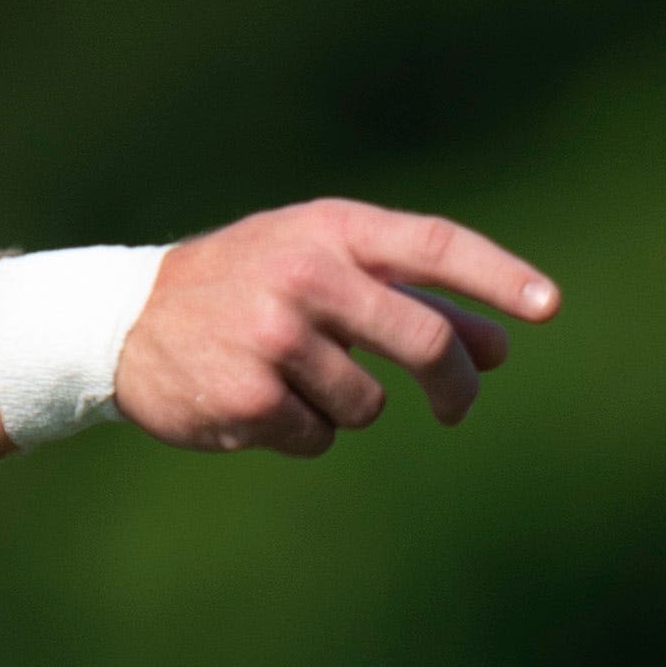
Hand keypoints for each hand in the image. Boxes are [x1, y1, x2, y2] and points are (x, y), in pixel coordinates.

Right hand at [116, 202, 559, 455]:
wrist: (117, 321)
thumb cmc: (241, 286)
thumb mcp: (317, 270)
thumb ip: (405, 301)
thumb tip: (498, 351)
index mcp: (326, 230)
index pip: (433, 245)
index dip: (497, 276)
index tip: (549, 307)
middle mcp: (304, 276)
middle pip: (423, 342)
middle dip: (454, 383)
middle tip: (457, 407)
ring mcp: (274, 338)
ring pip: (370, 404)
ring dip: (346, 405)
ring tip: (290, 380)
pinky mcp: (249, 398)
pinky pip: (319, 436)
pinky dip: (301, 430)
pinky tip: (256, 401)